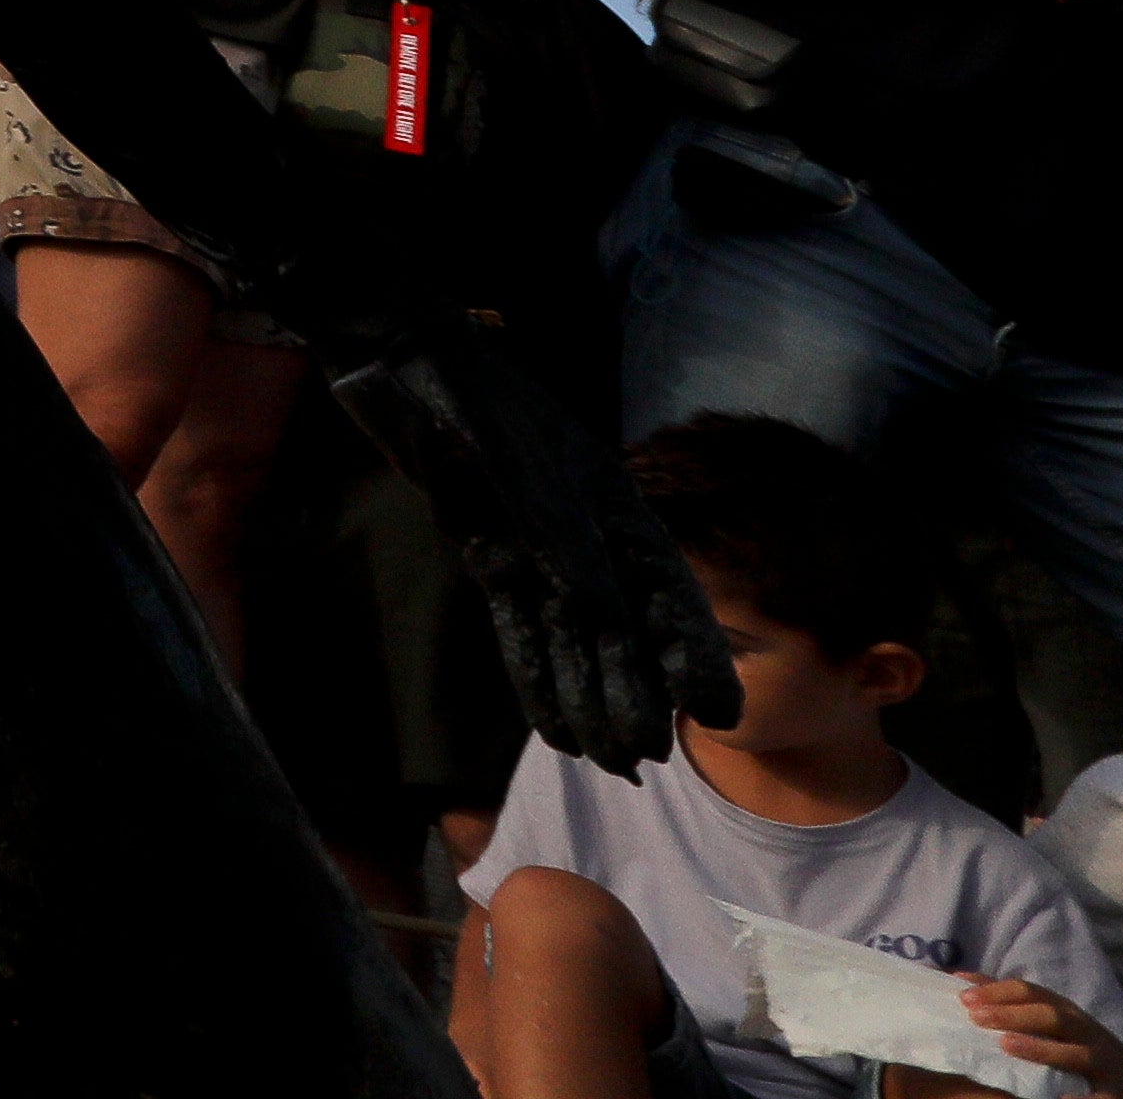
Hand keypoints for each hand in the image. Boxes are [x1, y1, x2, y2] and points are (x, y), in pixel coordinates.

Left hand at [329, 325, 733, 770]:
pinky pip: (521, 627)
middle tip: (646, 760)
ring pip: (573, 638)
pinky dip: (535, 674)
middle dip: (638, 695)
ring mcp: (538, 549)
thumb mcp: (519, 462)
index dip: (692, 654)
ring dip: (590, 696)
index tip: (716, 713)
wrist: (406, 361)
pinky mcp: (490, 555)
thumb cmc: (472, 397)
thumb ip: (559, 534)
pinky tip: (553, 723)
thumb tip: (600, 610)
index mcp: (618, 508)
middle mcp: (587, 536)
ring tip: (608, 761)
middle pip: (623, 630)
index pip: (668, 595)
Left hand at [953, 977, 1122, 1097]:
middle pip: (1051, 1016)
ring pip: (1076, 1054)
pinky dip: (1075, 1098)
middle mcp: (1087, 1033)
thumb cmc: (1084, 1049)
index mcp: (1069, 1014)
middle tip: (975, 1017)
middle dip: (1012, 1014)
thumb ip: (1014, 1004)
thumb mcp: (1056, 1022)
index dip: (998, 991)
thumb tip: (963, 981)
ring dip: (1040, 1048)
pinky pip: (1094, 1096)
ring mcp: (1104, 1063)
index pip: (1032, 992)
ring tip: (1006, 1045)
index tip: (963, 997)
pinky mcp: (1113, 1095)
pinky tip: (1055, 1098)